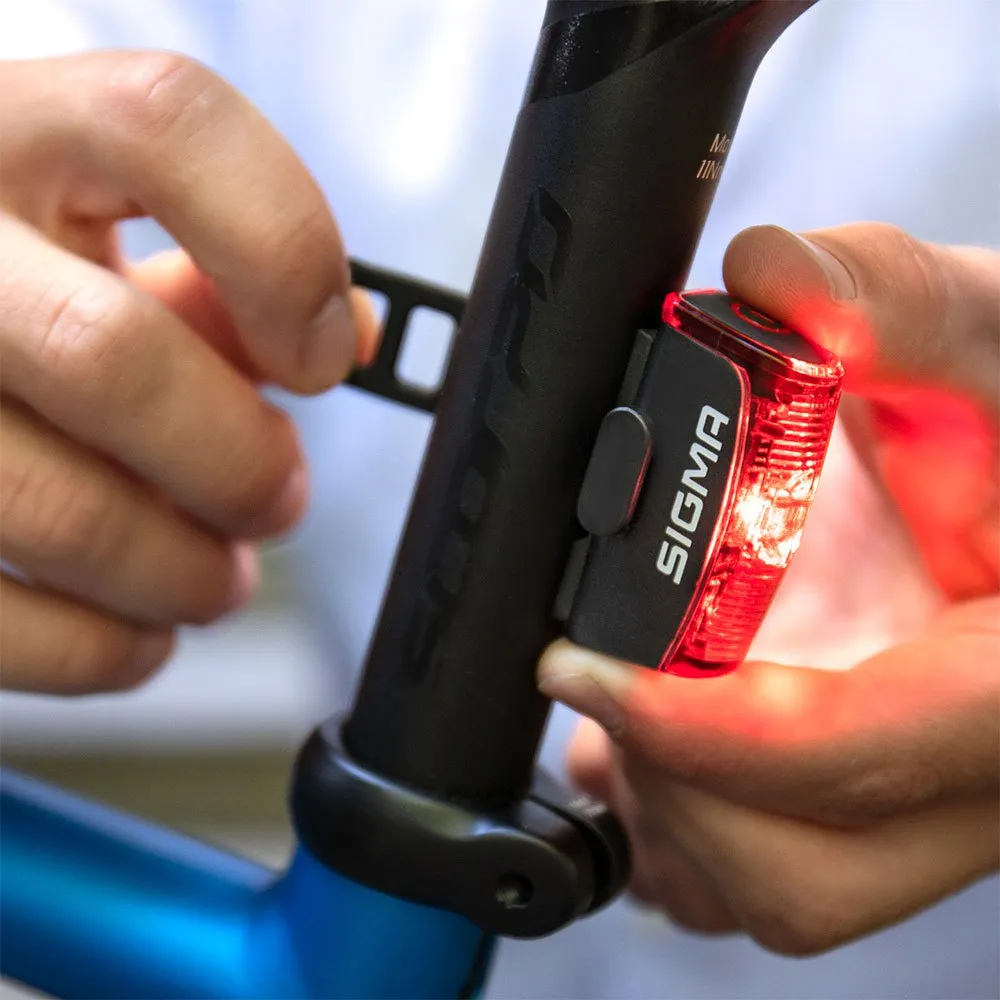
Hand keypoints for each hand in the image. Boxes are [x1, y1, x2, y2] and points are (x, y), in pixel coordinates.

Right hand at [0, 53, 376, 693]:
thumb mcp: (105, 233)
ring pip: (60, 513)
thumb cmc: (28, 284)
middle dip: (238, 462)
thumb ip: (228, 272)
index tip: (322, 352)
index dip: (285, 250)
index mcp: (13, 137)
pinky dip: (104, 650)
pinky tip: (138, 631)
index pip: (168, 126)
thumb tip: (345, 335)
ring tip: (214, 578)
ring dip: (182, 576)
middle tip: (276, 499)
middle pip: (109, 356)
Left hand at [539, 222, 998, 954]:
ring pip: (777, 892)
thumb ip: (879, 299)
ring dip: (669, 814)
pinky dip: (692, 833)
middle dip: (668, 781)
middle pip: (798, 871)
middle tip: (596, 678)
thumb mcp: (972, 333)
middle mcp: (986, 778)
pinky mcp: (892, 811)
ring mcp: (939, 810)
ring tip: (613, 717)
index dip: (693, 726)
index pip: (853, 755)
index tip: (576, 662)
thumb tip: (767, 276)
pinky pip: (776, 878)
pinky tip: (651, 753)